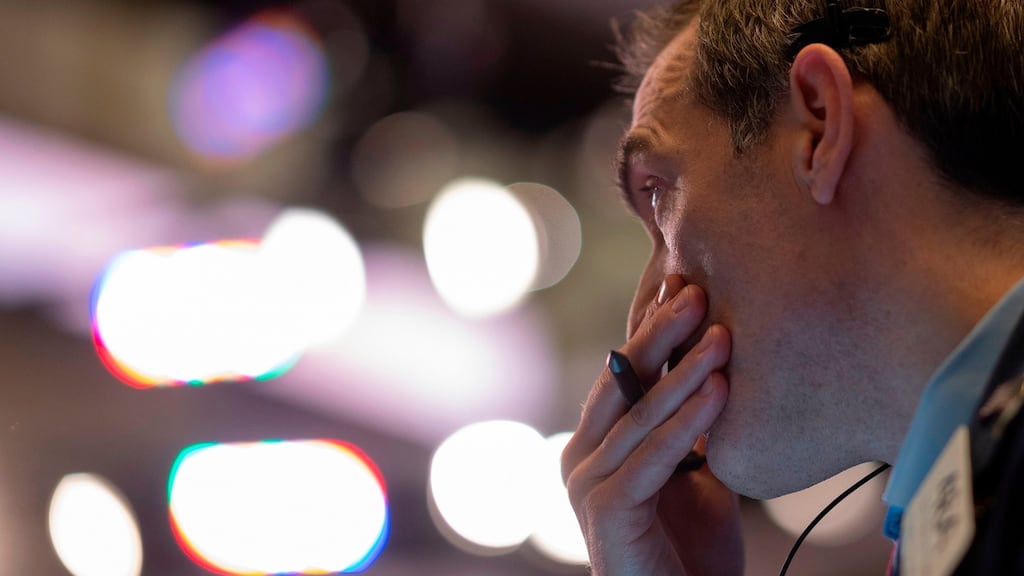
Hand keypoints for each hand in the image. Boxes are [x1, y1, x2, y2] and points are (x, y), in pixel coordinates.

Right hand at [561, 277, 742, 575]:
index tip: (682, 283)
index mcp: (596, 442)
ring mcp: (586, 484)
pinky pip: (652, 457)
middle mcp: (580, 456)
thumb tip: (717, 369)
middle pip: (620, 382)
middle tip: (695, 290)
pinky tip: (720, 392)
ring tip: (722, 335)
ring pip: (639, 416)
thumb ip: (691, 427)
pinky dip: (687, 423)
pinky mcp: (605, 511)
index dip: (652, 329)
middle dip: (659, 334)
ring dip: (683, 373)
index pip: (623, 374)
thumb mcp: (694, 472)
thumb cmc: (691, 548)